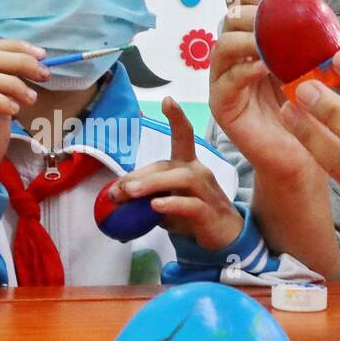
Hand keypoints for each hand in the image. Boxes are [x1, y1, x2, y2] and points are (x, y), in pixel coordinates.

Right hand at [0, 39, 48, 187]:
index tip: (41, 55)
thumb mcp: (0, 106)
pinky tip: (15, 111)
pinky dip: (0, 101)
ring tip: (31, 98)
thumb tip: (34, 63)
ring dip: (12, 83)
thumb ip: (8, 84)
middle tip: (43, 74)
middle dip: (19, 62)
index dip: (15, 47)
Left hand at [112, 97, 243, 250]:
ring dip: (153, 184)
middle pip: (168, 165)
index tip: (167, 100)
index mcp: (187, 166)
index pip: (184, 137)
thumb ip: (145, 196)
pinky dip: (172, 204)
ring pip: (182, 179)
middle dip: (140, 176)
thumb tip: (114, 196)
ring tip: (131, 193)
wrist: (225, 240)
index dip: (177, 118)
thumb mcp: (166, 204)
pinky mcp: (210, 213)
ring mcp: (207, 192)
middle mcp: (199, 173)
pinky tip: (155, 206)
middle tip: (116, 190)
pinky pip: (191, 205)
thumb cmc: (193, 216)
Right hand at [210, 0, 322, 182]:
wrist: (303, 156)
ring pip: (221, 47)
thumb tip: (321, 14)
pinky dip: (244, 69)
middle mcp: (235, 58)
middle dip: (249, 16)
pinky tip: (264, 67)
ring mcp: (225, 82)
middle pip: (228, 22)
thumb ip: (310, 41)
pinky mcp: (222, 106)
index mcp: (253, 43)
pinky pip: (226, 81)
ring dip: (245, 40)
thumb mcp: (312, 67)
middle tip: (273, 20)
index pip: (239, 7)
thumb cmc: (308, 112)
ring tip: (267, 43)